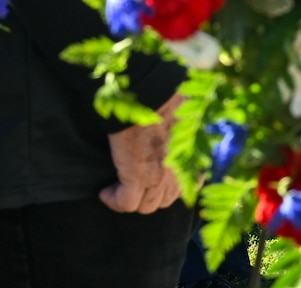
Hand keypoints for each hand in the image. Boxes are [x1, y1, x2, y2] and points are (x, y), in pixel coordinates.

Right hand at [100, 92, 182, 213]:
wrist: (150, 95)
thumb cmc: (168, 100)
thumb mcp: (189, 120)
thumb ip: (189, 136)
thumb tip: (183, 136)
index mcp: (193, 156)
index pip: (192, 186)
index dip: (173, 187)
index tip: (158, 182)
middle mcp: (180, 170)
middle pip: (165, 200)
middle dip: (149, 196)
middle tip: (133, 186)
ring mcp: (159, 175)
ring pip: (146, 206)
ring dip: (131, 200)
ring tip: (118, 188)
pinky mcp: (137, 175)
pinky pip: (126, 203)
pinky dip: (114, 200)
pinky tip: (106, 191)